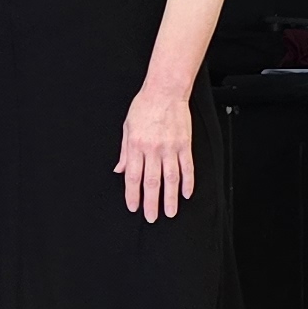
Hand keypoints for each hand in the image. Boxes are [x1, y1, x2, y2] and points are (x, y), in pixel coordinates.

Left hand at [119, 83, 195, 222]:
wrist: (165, 91)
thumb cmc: (144, 106)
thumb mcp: (127, 127)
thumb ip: (124, 151)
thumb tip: (120, 170)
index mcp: (136, 145)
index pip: (133, 176)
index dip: (133, 194)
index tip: (134, 207)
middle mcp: (153, 148)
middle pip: (151, 181)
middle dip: (151, 202)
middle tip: (152, 217)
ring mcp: (170, 147)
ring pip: (170, 178)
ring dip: (170, 197)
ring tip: (170, 212)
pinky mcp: (184, 144)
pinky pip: (187, 167)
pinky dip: (188, 182)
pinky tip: (186, 194)